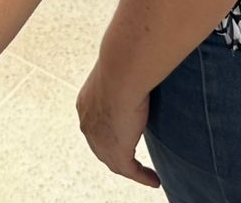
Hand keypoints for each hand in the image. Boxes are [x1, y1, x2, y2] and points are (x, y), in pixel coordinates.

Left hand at [78, 60, 159, 187]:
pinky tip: (154, 179)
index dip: (109, 133)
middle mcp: (88, 123)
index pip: (96, 124)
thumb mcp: (121, 69)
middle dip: (117, 154)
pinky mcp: (116, 151)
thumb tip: (141, 64)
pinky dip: (143, 177)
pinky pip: (129, 170)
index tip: (125, 135)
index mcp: (86, 103)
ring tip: (146, 175)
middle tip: (134, 160)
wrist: (122, 70)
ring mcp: (99, 139)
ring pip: (115, 161)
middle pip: (102, 147)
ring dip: (131, 169)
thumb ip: (127, 74)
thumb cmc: (124, 61)